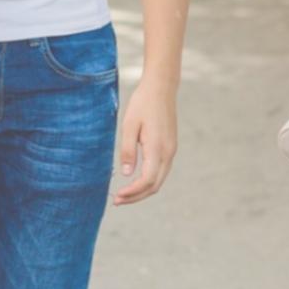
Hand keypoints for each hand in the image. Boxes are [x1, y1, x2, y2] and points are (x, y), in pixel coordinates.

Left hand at [113, 76, 177, 205]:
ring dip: (142, 190)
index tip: (117, 196)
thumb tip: (127, 174)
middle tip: (117, 200)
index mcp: (157, 148)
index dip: (132, 192)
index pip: (147, 181)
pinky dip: (149, 181)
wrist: (161, 88)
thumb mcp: (129, 125)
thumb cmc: (142, 104)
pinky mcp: (170, 147)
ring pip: (159, 180)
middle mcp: (168, 153)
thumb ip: (128, 150)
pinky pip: (161, 171)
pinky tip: (135, 179)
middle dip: (136, 196)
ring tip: (124, 193)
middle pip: (155, 186)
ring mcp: (171, 151)